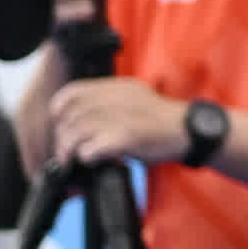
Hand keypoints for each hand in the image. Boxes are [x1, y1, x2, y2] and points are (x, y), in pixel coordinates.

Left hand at [44, 76, 190, 170]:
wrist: (189, 131)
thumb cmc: (160, 120)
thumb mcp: (135, 97)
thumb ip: (109, 100)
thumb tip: (78, 116)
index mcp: (117, 88)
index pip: (72, 93)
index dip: (59, 109)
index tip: (60, 123)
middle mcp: (116, 99)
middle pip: (70, 116)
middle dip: (63, 137)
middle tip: (66, 151)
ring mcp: (121, 118)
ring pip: (76, 134)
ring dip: (70, 150)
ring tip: (75, 159)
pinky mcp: (125, 138)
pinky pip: (89, 150)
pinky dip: (86, 158)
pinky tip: (95, 160)